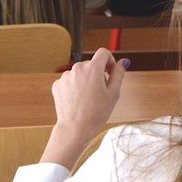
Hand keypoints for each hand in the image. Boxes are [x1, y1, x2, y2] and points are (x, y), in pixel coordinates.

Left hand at [42, 48, 129, 167]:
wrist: (75, 128)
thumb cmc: (96, 113)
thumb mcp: (113, 93)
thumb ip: (118, 74)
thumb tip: (123, 62)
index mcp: (93, 68)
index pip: (103, 53)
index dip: (109, 61)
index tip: (110, 72)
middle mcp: (77, 68)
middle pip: (91, 64)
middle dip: (97, 74)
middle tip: (100, 92)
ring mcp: (65, 76)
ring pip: (79, 73)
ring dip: (85, 80)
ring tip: (87, 98)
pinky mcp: (57, 84)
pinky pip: (69, 81)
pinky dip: (74, 87)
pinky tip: (77, 100)